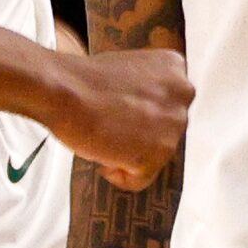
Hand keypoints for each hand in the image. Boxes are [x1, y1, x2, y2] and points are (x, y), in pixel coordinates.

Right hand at [43, 48, 188, 190]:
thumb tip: (146, 119)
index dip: (140, 115)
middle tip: (109, 126)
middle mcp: (182, 94)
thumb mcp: (128, 71)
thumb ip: (147, 92)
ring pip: (153, 157)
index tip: (119, 111)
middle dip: (138, 136)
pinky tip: (104, 152)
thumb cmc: (83, 82)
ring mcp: (173, 125)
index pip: (168, 105)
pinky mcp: (158, 153)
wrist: (64, 91)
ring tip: (103, 135)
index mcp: (174, 68)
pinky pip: (139, 179)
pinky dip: (119, 174)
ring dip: (126, 154)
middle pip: (165, 132)